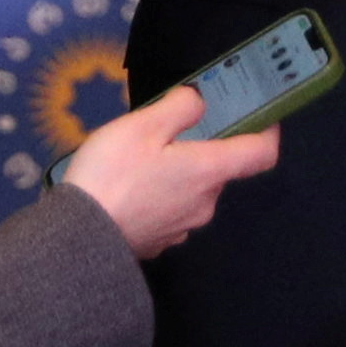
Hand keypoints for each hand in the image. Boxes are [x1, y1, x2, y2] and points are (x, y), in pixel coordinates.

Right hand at [56, 84, 280, 258]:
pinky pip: (170, 211)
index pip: (262, 154)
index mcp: (209, 172)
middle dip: (201, 149)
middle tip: (167, 132)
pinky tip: (129, 189)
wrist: (77, 238)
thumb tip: (200, 103)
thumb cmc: (113, 174)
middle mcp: (205, 204)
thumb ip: (180, 107)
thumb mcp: (143, 125)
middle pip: (219, 170)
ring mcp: (182, 228)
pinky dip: (159, 197)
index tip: (259, 114)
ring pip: (192, 191)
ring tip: (139, 160)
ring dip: (177, 174)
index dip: (267, 131)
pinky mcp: (159, 243)